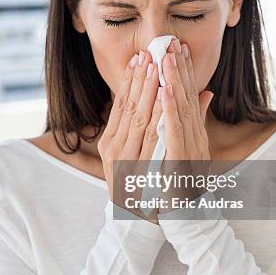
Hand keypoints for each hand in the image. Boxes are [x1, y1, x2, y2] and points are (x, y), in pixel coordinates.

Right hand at [97, 50, 162, 224]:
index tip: (140, 59)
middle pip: (127, 105)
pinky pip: (148, 136)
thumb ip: (147, 128)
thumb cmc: (141, 186)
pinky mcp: (134, 167)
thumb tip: (156, 105)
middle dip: (139, 78)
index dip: (131, 81)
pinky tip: (163, 97)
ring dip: (147, 89)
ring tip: (154, 66)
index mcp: (112, 141)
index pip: (122, 105)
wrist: (136, 221)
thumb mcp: (141, 154)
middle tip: (147, 53)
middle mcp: (113, 146)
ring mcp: (121, 157)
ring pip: (137, 116)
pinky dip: (156, 114)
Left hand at [158, 39, 213, 211]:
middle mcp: (194, 138)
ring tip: (168, 58)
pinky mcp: (180, 160)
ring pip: (181, 109)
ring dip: (175, 82)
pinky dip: (170, 109)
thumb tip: (205, 93)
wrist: (189, 218)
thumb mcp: (192, 150)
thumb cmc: (185, 186)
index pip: (189, 98)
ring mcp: (188, 149)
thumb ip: (197, 122)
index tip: (178, 49)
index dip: (184, 72)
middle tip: (173, 43)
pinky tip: (165, 90)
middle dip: (180, 69)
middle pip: (187, 98)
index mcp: (194, 135)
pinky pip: (174, 131)